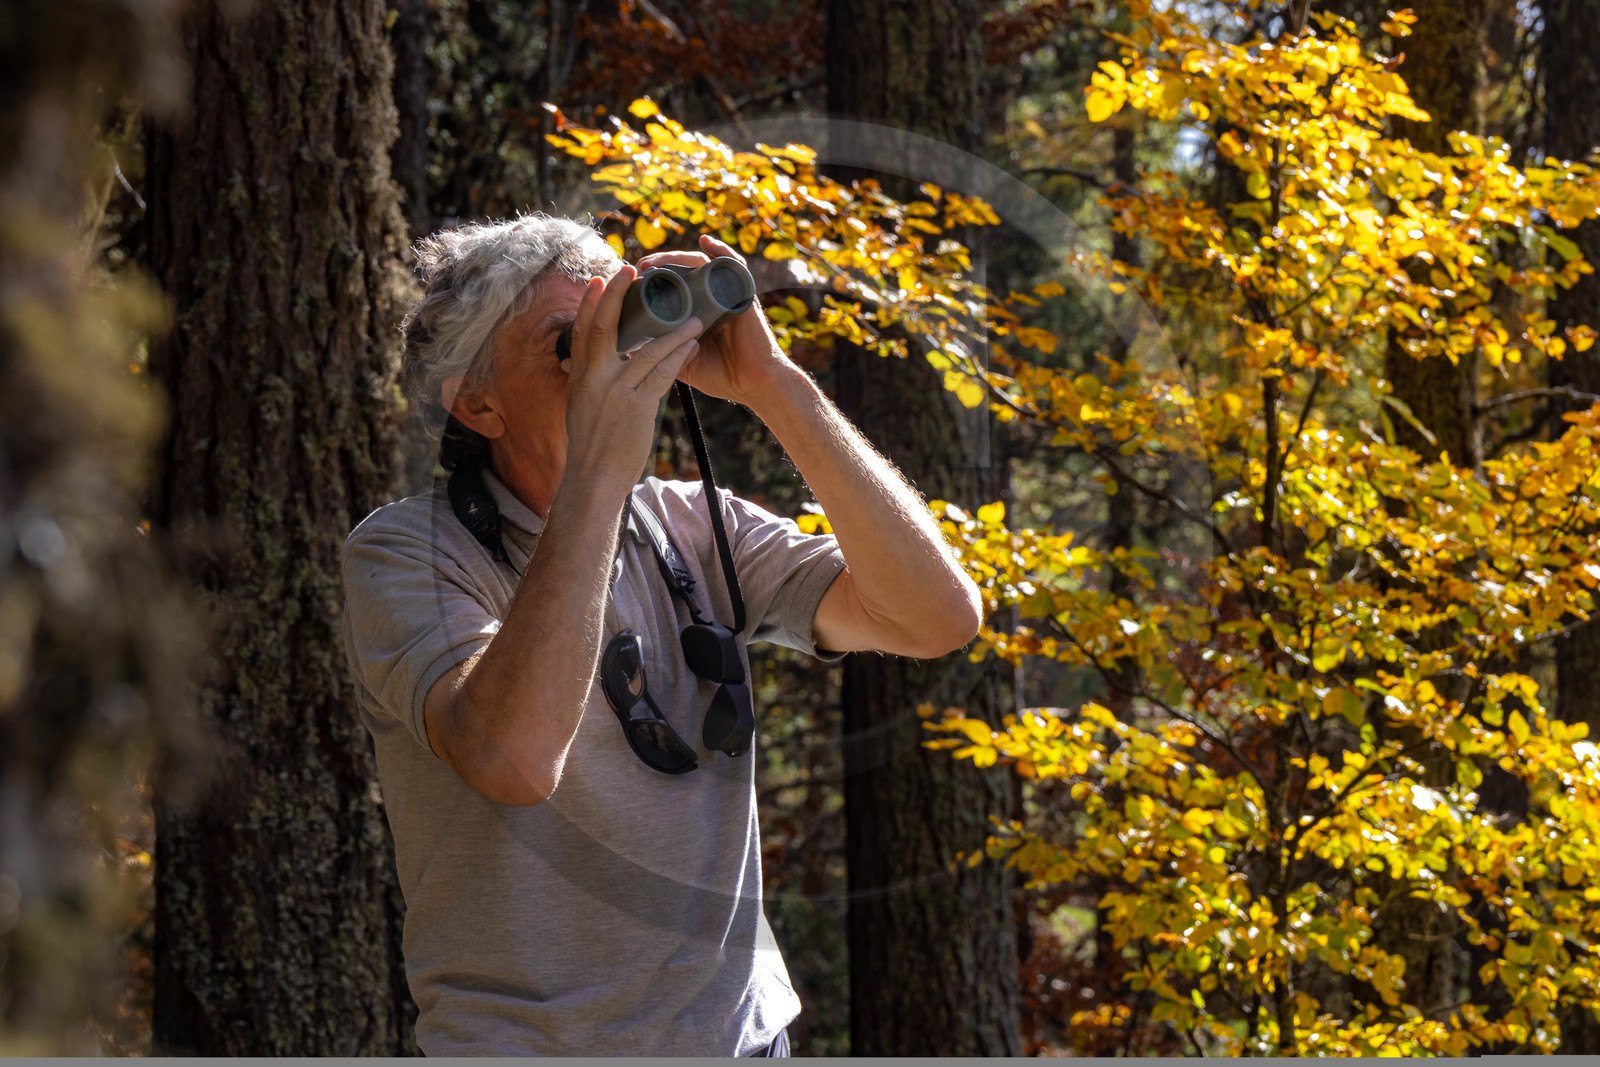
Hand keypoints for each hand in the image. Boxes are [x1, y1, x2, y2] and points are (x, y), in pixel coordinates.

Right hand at [561, 263, 703, 487]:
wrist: (593, 479)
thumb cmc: (590, 448)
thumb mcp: (580, 409)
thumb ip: (587, 384)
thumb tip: (583, 368)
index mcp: (580, 378)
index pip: (582, 332)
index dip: (590, 303)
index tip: (599, 279)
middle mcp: (595, 380)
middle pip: (606, 327)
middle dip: (617, 295)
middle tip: (632, 269)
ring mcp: (616, 393)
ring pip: (645, 350)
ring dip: (671, 329)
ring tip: (692, 315)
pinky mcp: (637, 408)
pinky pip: (661, 375)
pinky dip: (678, 356)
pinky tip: (692, 344)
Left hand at [634, 233, 799, 406]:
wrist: (754, 384)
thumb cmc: (723, 376)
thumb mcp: (683, 364)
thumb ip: (665, 354)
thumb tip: (633, 350)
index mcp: (697, 312)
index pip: (673, 284)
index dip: (652, 278)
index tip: (631, 281)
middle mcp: (711, 298)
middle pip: (683, 270)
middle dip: (660, 264)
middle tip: (640, 267)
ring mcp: (726, 294)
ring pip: (700, 264)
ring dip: (676, 257)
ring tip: (655, 262)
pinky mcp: (742, 294)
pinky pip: (734, 265)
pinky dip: (721, 250)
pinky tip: (705, 240)